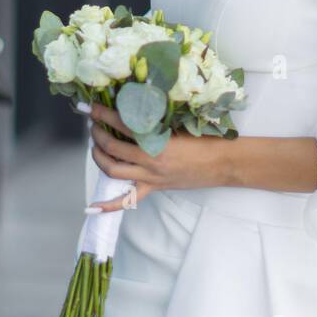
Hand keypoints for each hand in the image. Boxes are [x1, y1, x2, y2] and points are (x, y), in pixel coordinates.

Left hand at [85, 101, 227, 210]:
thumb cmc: (205, 141)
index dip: (104, 115)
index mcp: (157, 141)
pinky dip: (109, 205)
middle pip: (113, 148)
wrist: (222, 163)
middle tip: (94, 126)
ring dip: (99, 158)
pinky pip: (128, 200)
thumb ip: (155, 121)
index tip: (94, 108)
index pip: (123, 125)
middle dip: (98, 135)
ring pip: (114, 171)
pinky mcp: (154, 188)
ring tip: (96, 147)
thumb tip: (133, 109)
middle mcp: (150, 160)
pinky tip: (93, 207)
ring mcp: (151, 177)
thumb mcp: (178, 125)